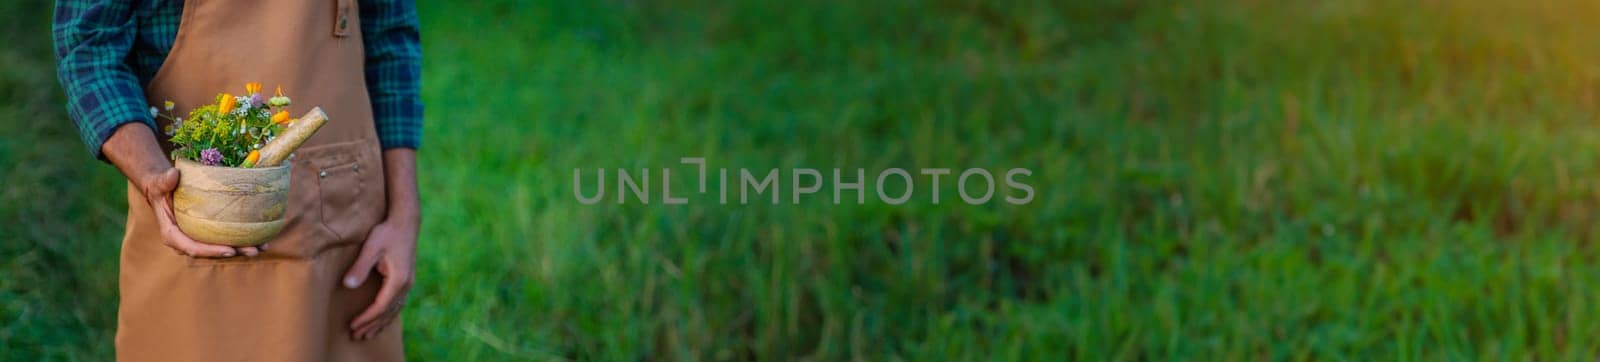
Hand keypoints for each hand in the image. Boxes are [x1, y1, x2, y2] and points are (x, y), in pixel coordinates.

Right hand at [139, 168, 266, 257]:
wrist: (164, 189)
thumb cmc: (161, 187)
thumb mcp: (160, 184)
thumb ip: (164, 181)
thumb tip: (173, 174)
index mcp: (172, 235)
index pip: (194, 248)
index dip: (212, 251)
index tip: (230, 250)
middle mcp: (186, 241)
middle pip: (212, 252)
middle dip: (234, 252)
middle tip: (254, 250)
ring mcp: (198, 238)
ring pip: (221, 248)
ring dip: (242, 249)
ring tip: (263, 246)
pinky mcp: (207, 234)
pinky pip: (225, 239)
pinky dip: (242, 239)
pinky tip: (260, 238)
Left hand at [342, 215, 416, 339]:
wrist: (406, 221)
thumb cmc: (387, 232)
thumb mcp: (371, 248)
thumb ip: (360, 267)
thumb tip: (348, 285)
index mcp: (399, 280)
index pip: (381, 306)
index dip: (367, 318)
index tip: (353, 325)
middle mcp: (406, 284)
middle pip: (388, 312)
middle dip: (372, 325)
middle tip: (356, 336)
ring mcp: (408, 283)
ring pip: (394, 310)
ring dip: (381, 323)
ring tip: (368, 334)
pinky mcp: (406, 279)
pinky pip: (397, 303)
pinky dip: (388, 314)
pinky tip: (382, 319)